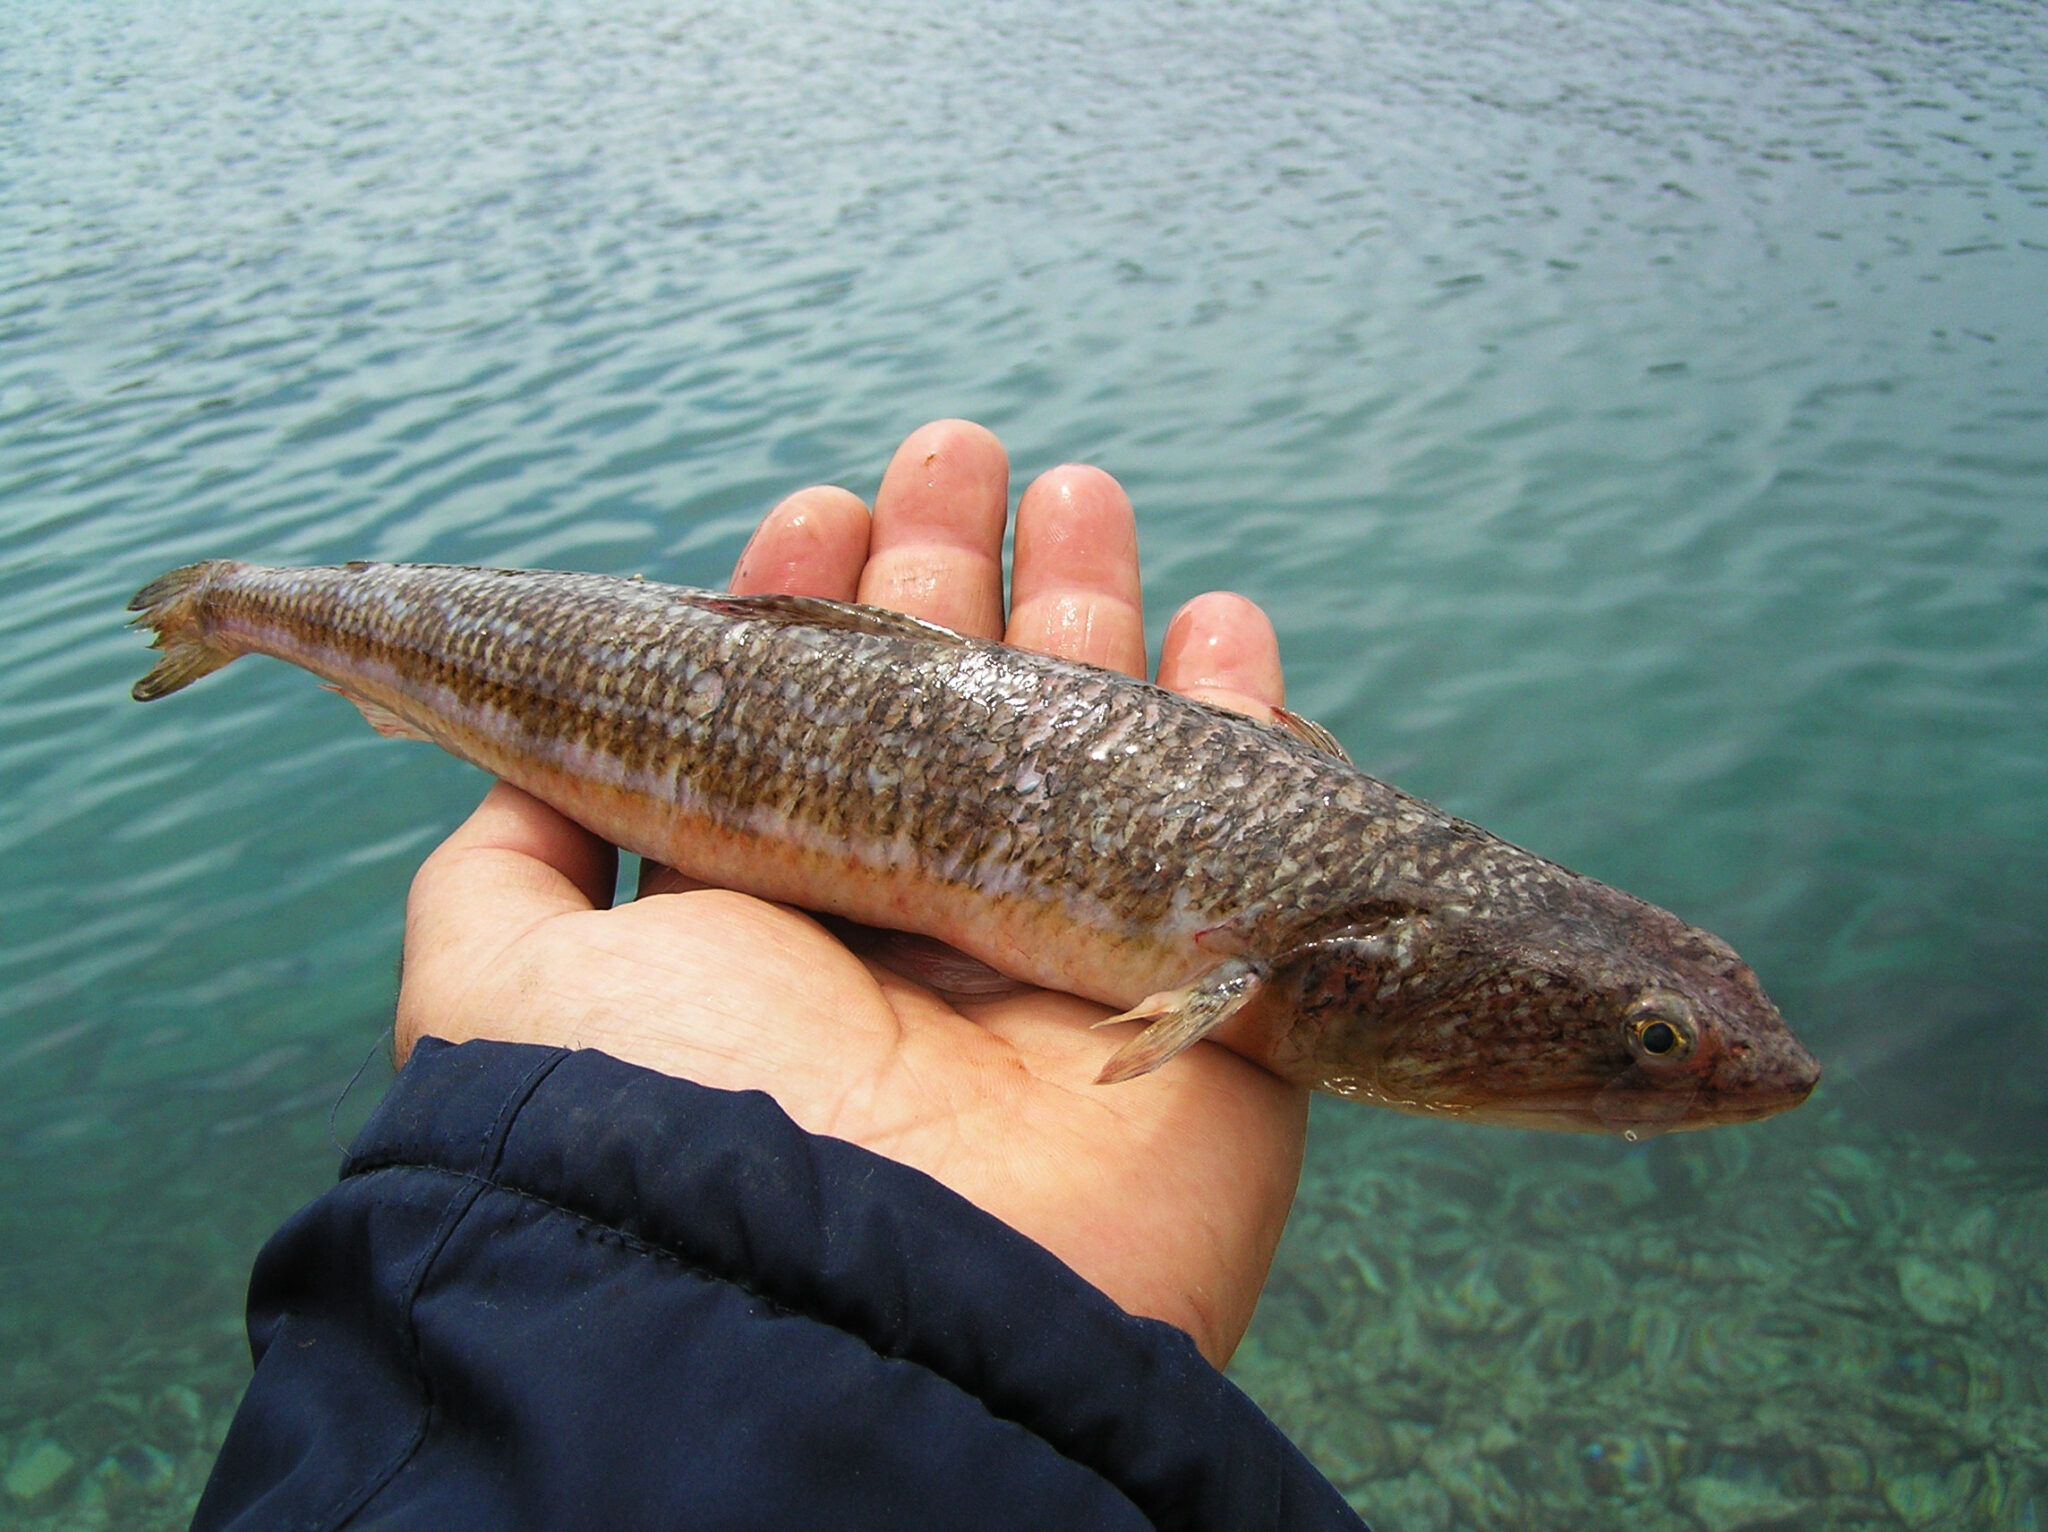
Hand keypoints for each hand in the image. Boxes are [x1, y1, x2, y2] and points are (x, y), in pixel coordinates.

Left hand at [396, 420, 1309, 1364]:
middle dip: (957, 570)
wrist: (848, 1294)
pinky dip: (1244, 717)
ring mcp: (1061, 943)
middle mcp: (919, 918)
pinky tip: (1227, 621)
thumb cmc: (664, 1112)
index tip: (825, 503)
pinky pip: (1237, 820)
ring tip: (1080, 490)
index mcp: (780, 906)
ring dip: (1090, 608)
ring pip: (1089, 739)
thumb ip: (505, 865)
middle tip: (959, 450)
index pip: (810, 722)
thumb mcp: (506, 972)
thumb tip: (517, 772)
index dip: (816, 605)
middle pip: (955, 708)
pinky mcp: (1197, 977)